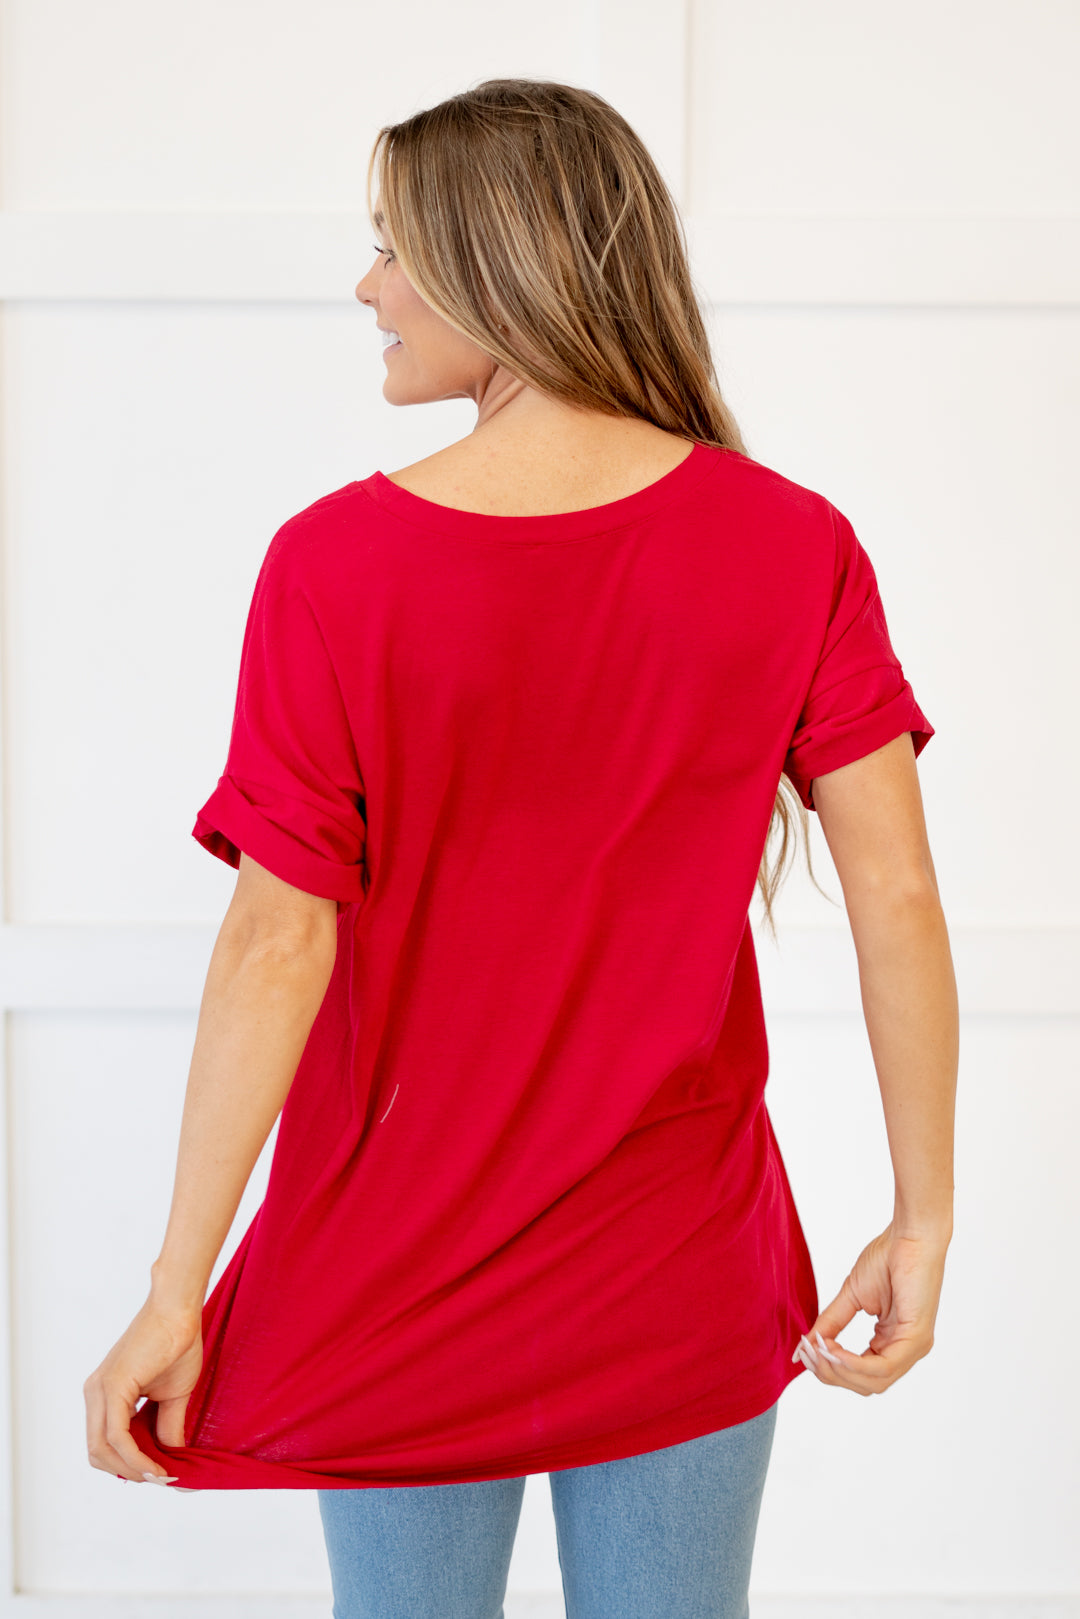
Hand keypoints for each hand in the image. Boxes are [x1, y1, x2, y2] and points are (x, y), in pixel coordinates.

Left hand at [84, 1294, 202, 1481]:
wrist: (180, 1311)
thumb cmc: (177, 1344)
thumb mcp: (172, 1396)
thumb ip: (165, 1428)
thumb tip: (170, 1462)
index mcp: (103, 1394)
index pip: (103, 1444)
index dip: (128, 1465)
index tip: (158, 1475)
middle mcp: (94, 1393)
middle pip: (97, 1453)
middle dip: (127, 1472)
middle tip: (160, 1478)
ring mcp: (99, 1389)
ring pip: (102, 1449)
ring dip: (132, 1469)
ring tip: (162, 1475)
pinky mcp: (112, 1386)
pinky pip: (117, 1435)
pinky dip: (135, 1456)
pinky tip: (157, 1464)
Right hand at [793, 1223, 948, 1394]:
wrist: (910, 1234)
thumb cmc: (887, 1257)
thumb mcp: (851, 1296)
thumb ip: (830, 1323)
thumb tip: (804, 1347)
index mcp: (892, 1342)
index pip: (860, 1375)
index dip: (830, 1369)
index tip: (803, 1351)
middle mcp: (905, 1350)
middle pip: (865, 1384)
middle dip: (831, 1373)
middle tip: (806, 1353)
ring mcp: (914, 1347)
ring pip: (873, 1381)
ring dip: (839, 1370)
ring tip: (817, 1349)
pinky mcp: (916, 1339)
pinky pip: (883, 1366)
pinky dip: (854, 1363)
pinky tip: (834, 1349)